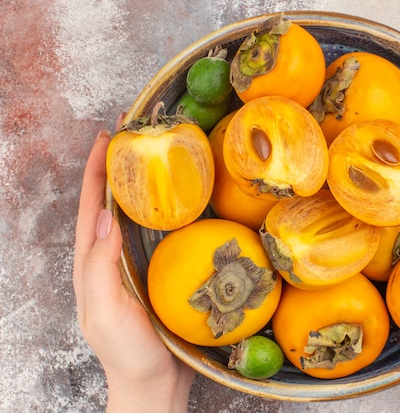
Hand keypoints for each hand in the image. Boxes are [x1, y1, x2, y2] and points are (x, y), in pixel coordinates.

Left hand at [73, 128, 194, 412]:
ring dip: (148, 184)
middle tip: (137, 134)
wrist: (155, 382)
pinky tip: (191, 201)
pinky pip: (166, 234)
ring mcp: (138, 264)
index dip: (98, 171)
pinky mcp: (163, 272)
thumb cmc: (127, 352)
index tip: (107, 137)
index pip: (93, 207)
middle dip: (121, 166)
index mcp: (93, 262)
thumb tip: (106, 216)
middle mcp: (114, 257)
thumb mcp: (104, 310)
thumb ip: (99, 266)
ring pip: (141, 215)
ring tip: (163, 156)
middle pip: (115, 203)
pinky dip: (173, 212)